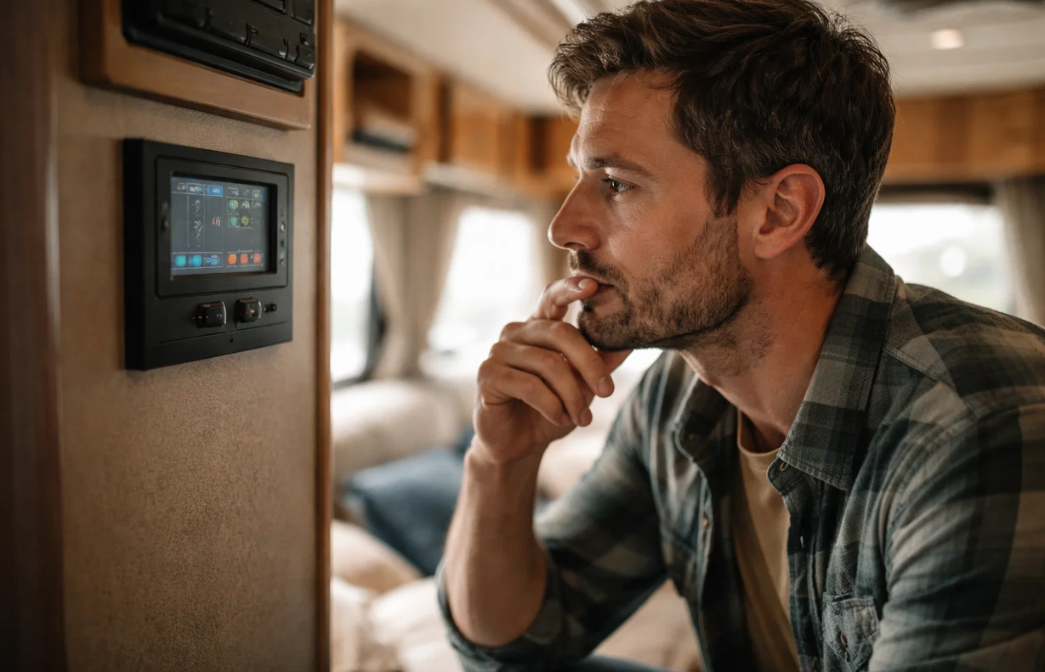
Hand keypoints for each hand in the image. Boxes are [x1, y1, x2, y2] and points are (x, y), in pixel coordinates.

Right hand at [472, 277, 631, 464]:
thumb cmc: (551, 409)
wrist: (519, 445)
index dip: (570, 287)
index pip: (552, 297)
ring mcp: (499, 351)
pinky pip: (528, 384)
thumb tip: (631, 342)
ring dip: (572, 396)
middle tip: (607, 392)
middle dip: (590, 364)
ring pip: (548, 363)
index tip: (594, 285)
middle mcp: (516, 332)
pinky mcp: (488, 375)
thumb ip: (602, 362)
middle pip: (560, 333)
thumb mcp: (583, 385)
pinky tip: (560, 419)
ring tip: (582, 418)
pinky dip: (552, 405)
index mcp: (539, 326)